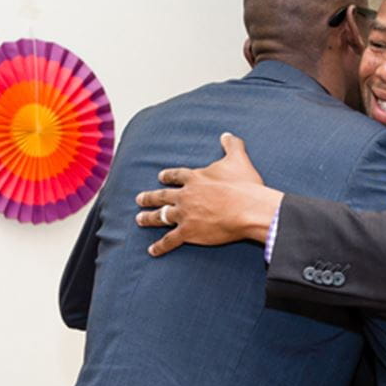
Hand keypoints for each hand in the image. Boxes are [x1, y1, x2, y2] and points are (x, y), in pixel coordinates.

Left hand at [136, 132, 283, 255]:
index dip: (167, 176)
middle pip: (162, 196)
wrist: (246, 209)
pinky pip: (170, 240)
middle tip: (139, 199)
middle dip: (149, 197)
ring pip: (161, 216)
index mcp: (194, 178)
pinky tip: (152, 251)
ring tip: (139, 220)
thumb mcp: (238, 159)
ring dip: (149, 218)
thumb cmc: (243, 185)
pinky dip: (160, 246)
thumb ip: (232, 145)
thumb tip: (227, 135)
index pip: (176, 176)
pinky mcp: (188, 232)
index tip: (160, 176)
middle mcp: (185, 195)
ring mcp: (184, 214)